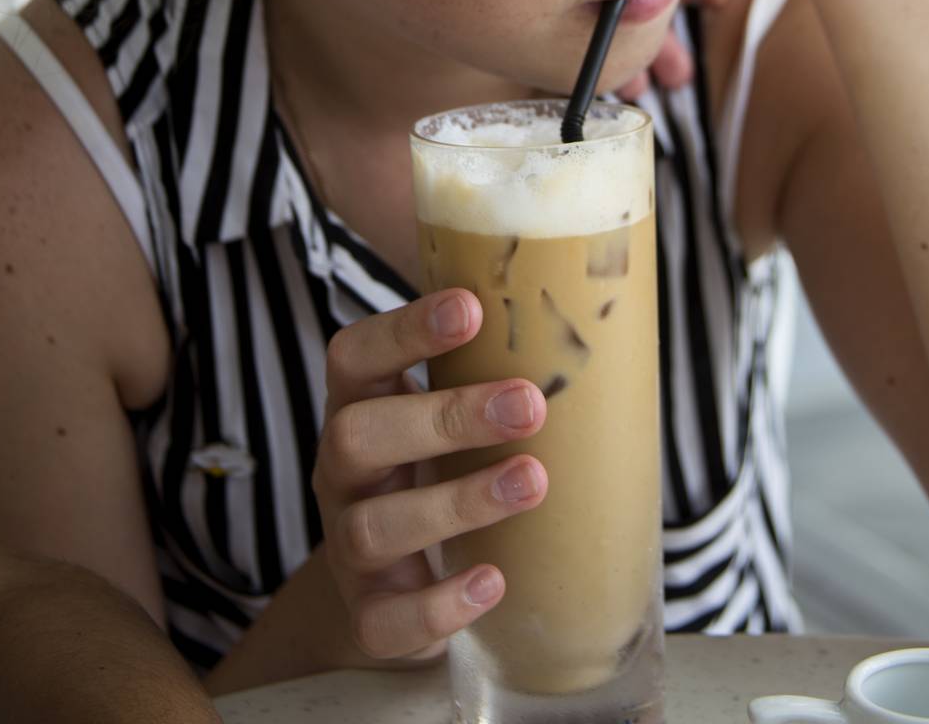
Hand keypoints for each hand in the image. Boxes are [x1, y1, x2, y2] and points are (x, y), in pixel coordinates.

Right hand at [312, 289, 547, 665]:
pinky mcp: (367, 613)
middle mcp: (340, 473)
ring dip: (457, 502)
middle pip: (357, 436)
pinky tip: (493, 582)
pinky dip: (437, 605)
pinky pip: (383, 621)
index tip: (471, 308)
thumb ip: (486, 370)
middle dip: (444, 418)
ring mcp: (346, 548)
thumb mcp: (445, 414)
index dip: (403, 330)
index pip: (355, 355)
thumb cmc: (438, 469)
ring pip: (373, 527)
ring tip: (532, 481)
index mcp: (358, 406)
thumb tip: (588, 316)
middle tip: (528, 404)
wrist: (398, 583)